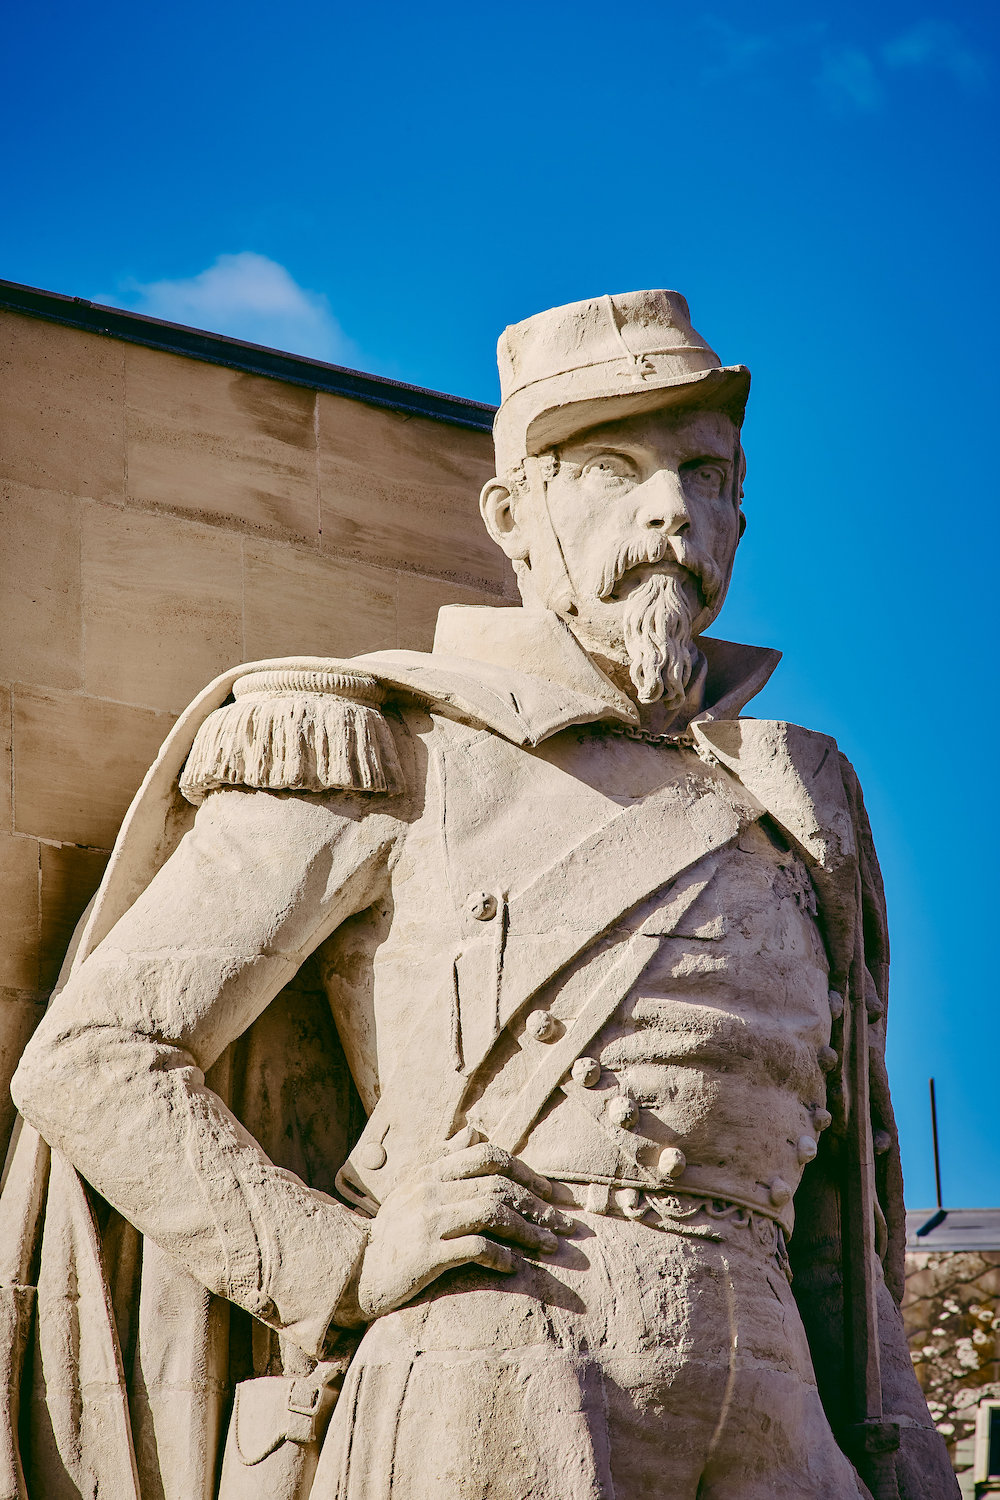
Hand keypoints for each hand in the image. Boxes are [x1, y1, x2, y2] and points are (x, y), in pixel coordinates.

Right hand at [355, 1133, 573, 1319]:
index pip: (488, 1156)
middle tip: (563, 1223)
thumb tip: (472, 1130)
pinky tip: (516, 1266)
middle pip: (498, 1186)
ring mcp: (428, 1221)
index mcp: (432, 1170)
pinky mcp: (427, 1254)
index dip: (525, 1171)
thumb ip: (445, 1158)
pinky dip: (501, 1256)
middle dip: (537, 1205)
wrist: (357, 1270)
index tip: (549, 1192)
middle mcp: (431, 1189)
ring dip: (528, 1231)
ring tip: (550, 1247)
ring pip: (492, 1213)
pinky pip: (475, 1248)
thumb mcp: (414, 1186)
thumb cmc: (393, 1229)